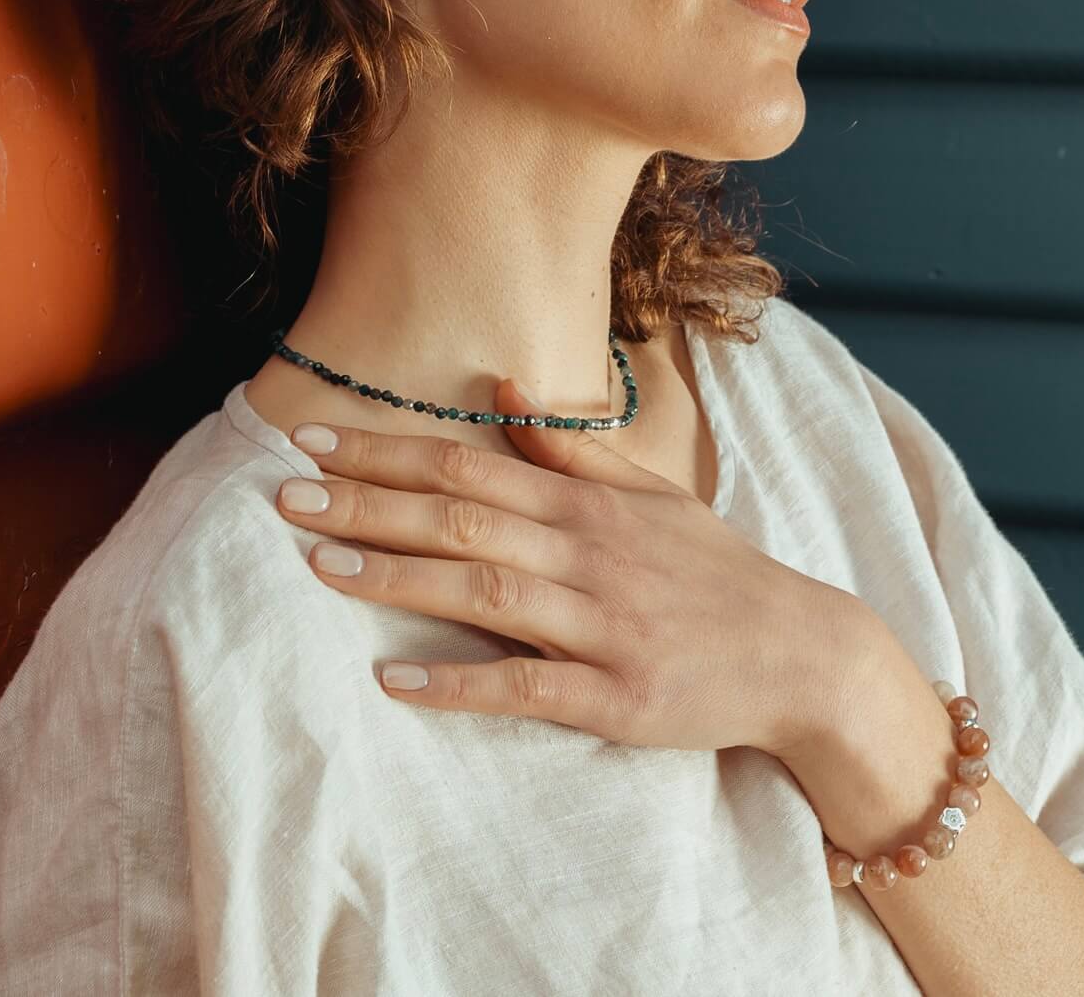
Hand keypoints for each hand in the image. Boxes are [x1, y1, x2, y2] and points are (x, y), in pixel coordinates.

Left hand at [274, 375, 878, 758]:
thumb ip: (571, 445)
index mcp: (588, 504)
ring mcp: (599, 626)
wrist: (799, 653)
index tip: (315, 440)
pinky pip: (524, 688)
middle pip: (462, 519)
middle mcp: (586, 555)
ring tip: (319, 563)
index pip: (471, 463)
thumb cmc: (712, 569)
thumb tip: (503, 384)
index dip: (388, 451)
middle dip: (369, 504)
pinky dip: (458, 683)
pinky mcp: (612, 699)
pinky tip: (392, 678)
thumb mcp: (651, 493)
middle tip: (284, 495)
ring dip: (397, 576)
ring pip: (483, 593)